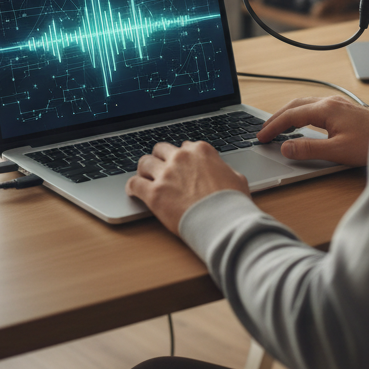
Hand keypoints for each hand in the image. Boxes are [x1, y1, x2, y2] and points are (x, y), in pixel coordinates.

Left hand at [127, 141, 250, 233]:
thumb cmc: (232, 203)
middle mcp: (181, 158)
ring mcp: (166, 174)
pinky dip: (132, 187)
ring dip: (144, 170)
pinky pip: (134, 183)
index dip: (182, 157)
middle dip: (160, 158)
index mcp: (201, 151)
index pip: (184, 146)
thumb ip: (223, 170)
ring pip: (144, 163)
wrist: (223, 222)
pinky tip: (133, 192)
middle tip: (160, 169)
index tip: (180, 166)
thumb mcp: (236, 178)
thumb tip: (222, 172)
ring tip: (144, 178)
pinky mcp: (154, 193)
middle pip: (161, 149)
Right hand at [256, 96, 368, 166]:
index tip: (260, 136)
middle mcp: (330, 102)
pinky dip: (300, 114)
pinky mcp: (343, 110)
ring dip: (288, 114)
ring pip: (304, 104)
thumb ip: (309, 149)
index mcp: (326, 109)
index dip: (273, 127)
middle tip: (263, 131)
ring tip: (277, 126)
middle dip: (276, 118)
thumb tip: (285, 147)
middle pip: (295, 105)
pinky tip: (301, 123)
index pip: (291, 115)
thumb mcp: (337, 151)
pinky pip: (314, 107)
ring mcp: (337, 104)